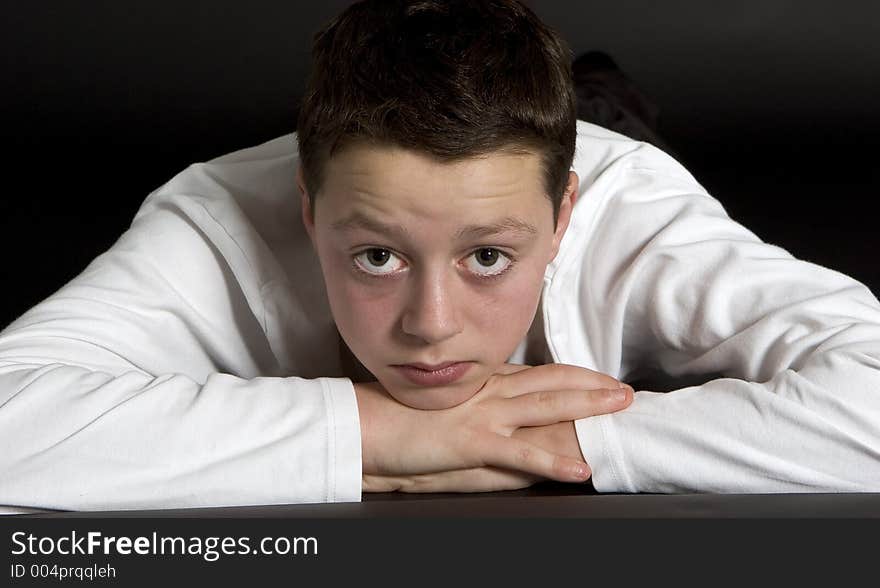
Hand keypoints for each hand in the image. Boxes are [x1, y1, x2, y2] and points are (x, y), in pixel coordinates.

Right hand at [355, 363, 631, 491]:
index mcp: (481, 383)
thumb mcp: (442, 404)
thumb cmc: (397, 414)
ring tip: (619, 407)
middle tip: (625, 388)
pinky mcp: (472, 442)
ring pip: (545, 406)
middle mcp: (488, 393)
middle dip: (592, 384)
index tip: (599, 377)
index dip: (571, 375)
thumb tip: (497, 414)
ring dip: (586, 406)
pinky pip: (521, 455)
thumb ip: (473, 405)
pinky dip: (552, 463)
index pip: (536, 373)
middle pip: (550, 382)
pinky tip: (579, 470)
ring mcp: (482, 415)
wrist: (365, 424)